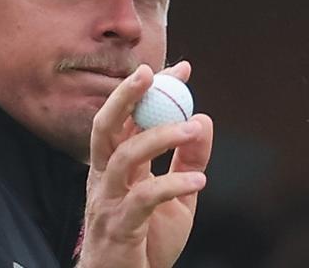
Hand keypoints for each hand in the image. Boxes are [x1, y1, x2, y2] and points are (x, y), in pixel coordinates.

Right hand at [76, 62, 212, 267]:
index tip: (177, 69)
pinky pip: (144, 198)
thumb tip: (204, 119)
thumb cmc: (147, 239)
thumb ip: (189, 161)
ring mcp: (108, 200)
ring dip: (158, 136)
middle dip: (125, 95)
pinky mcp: (120, 225)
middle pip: (105, 126)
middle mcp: (104, 177)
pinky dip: (172, 184)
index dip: (146, 90)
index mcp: (114, 166)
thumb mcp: (177, 197)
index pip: (124, 118)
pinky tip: (199, 181)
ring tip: (192, 127)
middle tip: (151, 73)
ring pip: (123, 156)